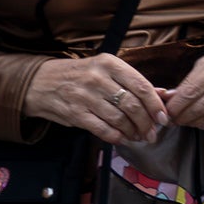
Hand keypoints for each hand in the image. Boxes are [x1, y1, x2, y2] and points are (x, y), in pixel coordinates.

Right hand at [23, 55, 166, 143]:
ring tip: (139, 137)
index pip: (141, 86)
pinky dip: (115, 136)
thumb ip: (134, 82)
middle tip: (152, 133)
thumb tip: (163, 94)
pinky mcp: (74, 113)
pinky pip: (101, 129)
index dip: (156, 105)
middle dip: (146, 122)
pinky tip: (122, 139)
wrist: (40, 82)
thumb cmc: (80, 75)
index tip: (164, 118)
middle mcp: (98, 78)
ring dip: (133, 131)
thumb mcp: (106, 70)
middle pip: (132, 104)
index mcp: (110, 64)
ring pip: (119, 118)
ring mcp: (85, 96)